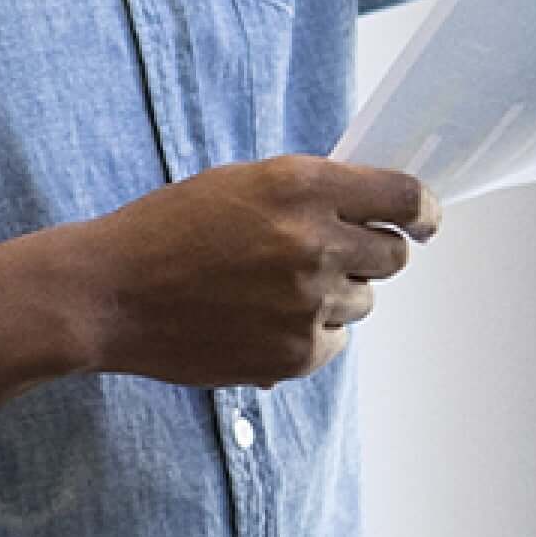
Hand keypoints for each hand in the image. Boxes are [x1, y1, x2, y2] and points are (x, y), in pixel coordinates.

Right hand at [78, 155, 440, 388]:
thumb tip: (374, 207)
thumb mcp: (246, 181)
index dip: (422, 210)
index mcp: (304, 187)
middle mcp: (314, 244)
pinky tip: (263, 319)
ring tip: (275, 287)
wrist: (111, 293)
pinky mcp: (293, 354)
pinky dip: (311, 333)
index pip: (404, 197)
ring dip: (336, 294)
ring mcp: (306, 304)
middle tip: (334, 254)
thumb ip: (314, 191)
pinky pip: (335, 342)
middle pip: (394, 254)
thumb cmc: (171, 229)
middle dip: (373, 252)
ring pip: (363, 301)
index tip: (423, 219)